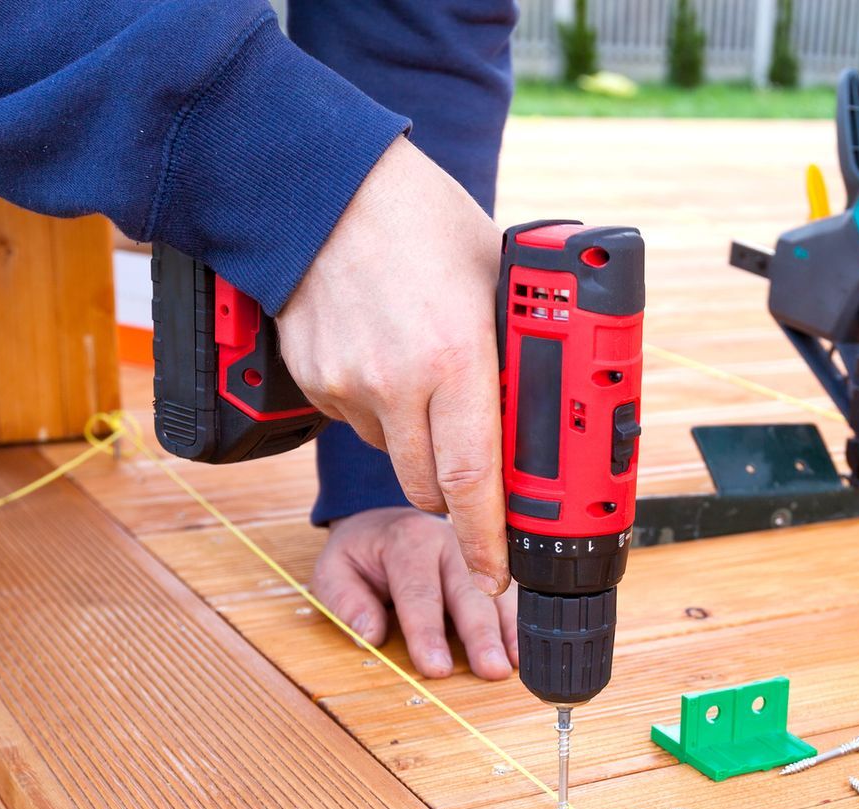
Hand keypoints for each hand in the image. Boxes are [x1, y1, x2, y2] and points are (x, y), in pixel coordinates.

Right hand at [278, 138, 507, 595]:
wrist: (321, 184)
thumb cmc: (421, 219)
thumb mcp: (494, 279)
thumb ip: (515, 351)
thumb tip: (545, 411)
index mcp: (457, 357)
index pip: (476, 482)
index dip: (489, 540)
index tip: (499, 574)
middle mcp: (398, 381)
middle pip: (432, 488)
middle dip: (459, 495)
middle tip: (476, 471)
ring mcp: (348, 383)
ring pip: (395, 456)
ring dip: (419, 444)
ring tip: (425, 375)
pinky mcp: (313, 380)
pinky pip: (357, 423)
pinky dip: (380, 410)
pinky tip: (384, 354)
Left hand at [313, 508, 517, 680]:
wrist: (385, 524)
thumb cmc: (362, 554)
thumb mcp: (334, 569)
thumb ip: (345, 600)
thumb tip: (370, 635)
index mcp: (408, 542)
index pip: (419, 593)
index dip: (428, 633)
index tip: (437, 668)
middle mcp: (449, 544)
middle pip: (468, 592)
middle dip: (481, 634)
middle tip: (491, 669)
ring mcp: (475, 556)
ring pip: (497, 593)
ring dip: (508, 630)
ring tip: (514, 663)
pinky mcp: (491, 567)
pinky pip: (510, 594)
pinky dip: (518, 623)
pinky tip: (522, 650)